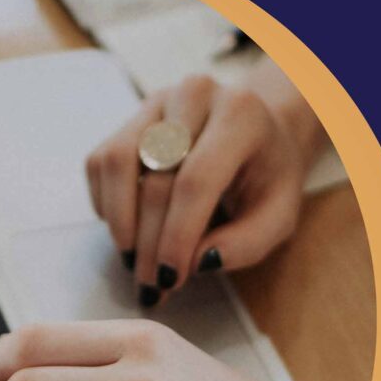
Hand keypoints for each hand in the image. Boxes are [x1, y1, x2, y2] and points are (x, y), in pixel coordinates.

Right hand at [86, 71, 317, 305]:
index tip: (170, 278)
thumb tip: (198, 262)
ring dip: (120, 222)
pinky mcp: (131, 116)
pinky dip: (107, 204)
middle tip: (151, 284)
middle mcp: (195, 95)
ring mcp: (158, 101)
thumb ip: (247, 243)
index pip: (196, 179)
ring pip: (117, 162)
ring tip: (135, 262)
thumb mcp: (279, 216)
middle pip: (156, 176)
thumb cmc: (269, 178)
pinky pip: (101, 162)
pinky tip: (129, 232)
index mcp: (241, 115)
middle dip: (149, 240)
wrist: (261, 135)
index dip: (177, 234)